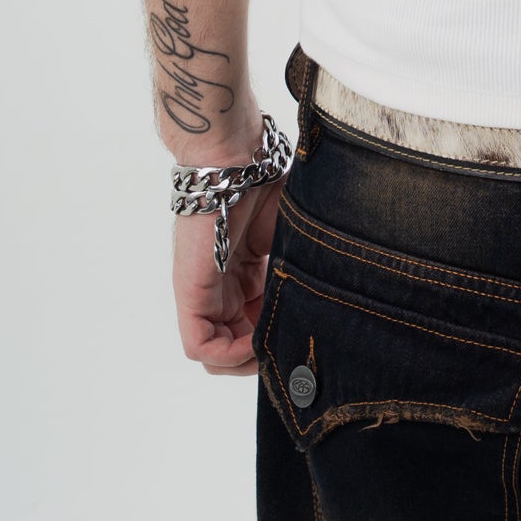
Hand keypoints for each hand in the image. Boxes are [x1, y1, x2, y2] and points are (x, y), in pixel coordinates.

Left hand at [171, 166, 284, 375]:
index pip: (255, 323)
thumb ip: (299, 271)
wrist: (238, 159)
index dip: (276, 336)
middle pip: (236, 344)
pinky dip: (229, 356)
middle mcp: (222, 286)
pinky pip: (201, 346)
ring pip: (216, 353)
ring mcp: (204, 292)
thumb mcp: (292, 239)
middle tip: (289, 352)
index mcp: (244, 272)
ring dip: (246, 360)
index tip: (301, 333)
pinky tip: (255, 343)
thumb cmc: (267, 184)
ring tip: (272, 348)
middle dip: (263, 354)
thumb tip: (330, 301)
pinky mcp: (189, 294)